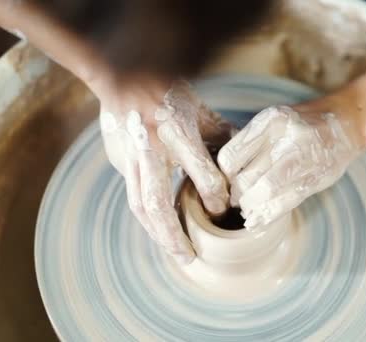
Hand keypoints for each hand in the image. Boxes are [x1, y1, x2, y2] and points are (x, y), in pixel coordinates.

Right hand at [98, 79, 230, 262]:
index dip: (215, 195)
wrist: (122, 77)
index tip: (224, 208)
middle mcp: (150, 147)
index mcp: (177, 129)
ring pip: (139, 205)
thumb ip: (222, 136)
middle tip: (189, 258)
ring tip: (176, 252)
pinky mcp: (119, 161)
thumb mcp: (200, 109)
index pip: (200, 172)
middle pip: (156, 202)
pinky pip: (134, 194)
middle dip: (173, 235)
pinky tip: (162, 229)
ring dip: (157, 234)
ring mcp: (129, 155)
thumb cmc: (169, 93)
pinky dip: (149, 216)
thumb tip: (245, 163)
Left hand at [218, 105, 363, 227]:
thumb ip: (252, 143)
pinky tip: (258, 220)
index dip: (226, 175)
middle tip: (237, 200)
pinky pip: (285, 202)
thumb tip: (225, 176)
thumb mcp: (275, 122)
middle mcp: (287, 137)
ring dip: (251, 207)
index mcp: (271, 120)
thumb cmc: (302, 126)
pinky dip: (267, 215)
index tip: (229, 180)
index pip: (232, 156)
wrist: (346, 126)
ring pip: (264, 192)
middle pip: (246, 177)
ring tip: (248, 210)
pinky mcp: (315, 179)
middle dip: (238, 195)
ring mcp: (303, 158)